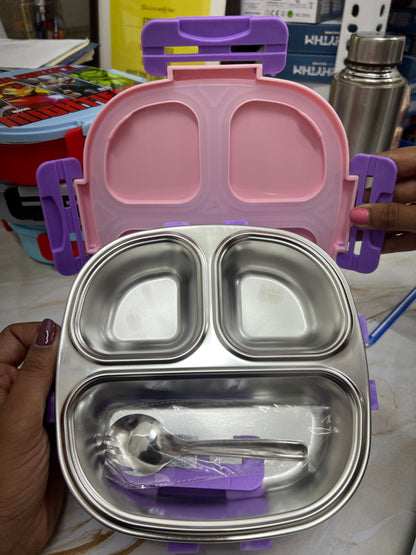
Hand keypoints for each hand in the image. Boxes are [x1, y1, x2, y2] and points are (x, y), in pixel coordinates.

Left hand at [0, 320, 65, 554]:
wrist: (12, 529)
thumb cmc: (1, 481)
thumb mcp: (16, 420)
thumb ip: (34, 374)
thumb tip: (48, 332)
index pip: (15, 339)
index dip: (40, 335)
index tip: (65, 344)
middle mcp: (12, 395)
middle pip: (42, 359)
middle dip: (60, 367)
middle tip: (70, 382)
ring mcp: (32, 413)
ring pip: (60, 383)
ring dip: (69, 393)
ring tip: (68, 409)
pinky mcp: (52, 430)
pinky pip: (70, 407)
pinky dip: (77, 411)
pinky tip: (75, 423)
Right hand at [350, 145, 415, 252]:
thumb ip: (394, 215)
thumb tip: (361, 215)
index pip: (388, 163)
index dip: (365, 176)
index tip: (343, 191)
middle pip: (389, 193)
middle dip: (366, 209)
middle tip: (344, 222)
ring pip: (396, 215)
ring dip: (375, 229)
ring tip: (353, 241)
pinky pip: (406, 234)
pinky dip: (390, 242)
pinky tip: (372, 250)